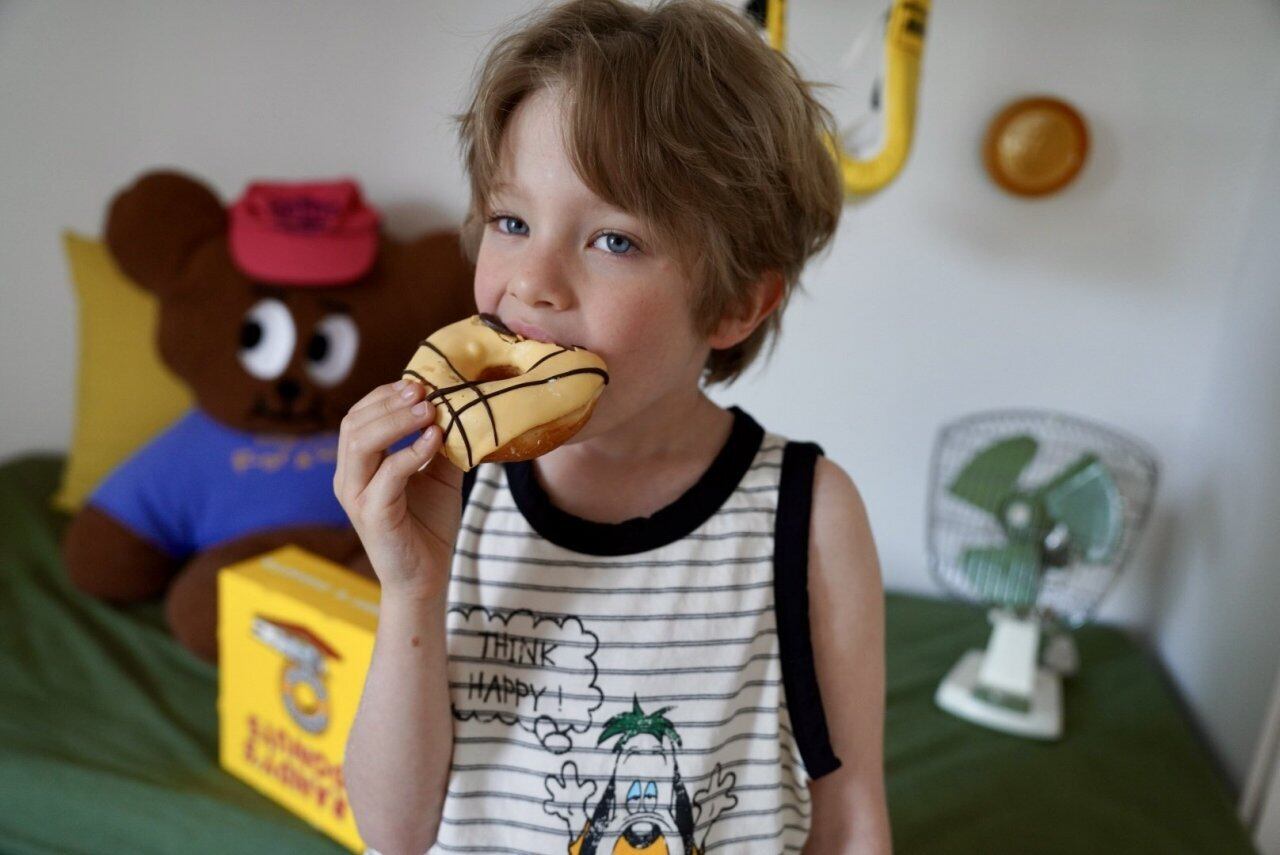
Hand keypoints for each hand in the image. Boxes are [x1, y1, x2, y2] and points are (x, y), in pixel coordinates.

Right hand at [334, 379, 461, 600]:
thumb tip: (461, 406)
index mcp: (358, 466)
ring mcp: (356, 497)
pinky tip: (435, 441)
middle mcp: (349, 479)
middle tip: (424, 391)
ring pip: (360, 443)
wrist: (426, 578)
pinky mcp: (371, 515)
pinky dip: (412, 452)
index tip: (418, 383)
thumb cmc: (428, 526)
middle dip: (389, 402)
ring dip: (397, 421)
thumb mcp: (440, 475)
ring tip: (430, 411)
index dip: (384, 395)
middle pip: (354, 423)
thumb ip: (442, 443)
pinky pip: (387, 474)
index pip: (358, 417)